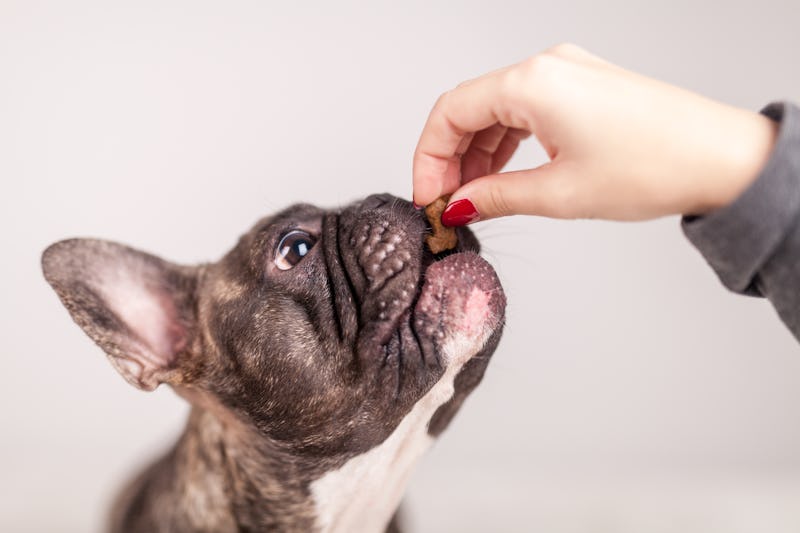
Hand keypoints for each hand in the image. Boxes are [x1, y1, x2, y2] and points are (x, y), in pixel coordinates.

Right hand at [412, 44, 777, 223]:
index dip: (429, 158)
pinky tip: (503, 174)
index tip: (429, 196)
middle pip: (470, 107)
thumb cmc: (654, 166)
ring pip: (497, 109)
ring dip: (478, 152)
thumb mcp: (559, 192)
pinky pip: (525, 109)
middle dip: (451, 157)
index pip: (450, 112)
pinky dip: (506, 142)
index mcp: (532, 82)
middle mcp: (546, 67)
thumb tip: (459, 205)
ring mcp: (566, 73)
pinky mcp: (583, 87)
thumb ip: (495, 196)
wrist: (722, 158)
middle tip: (449, 203)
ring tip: (475, 197)